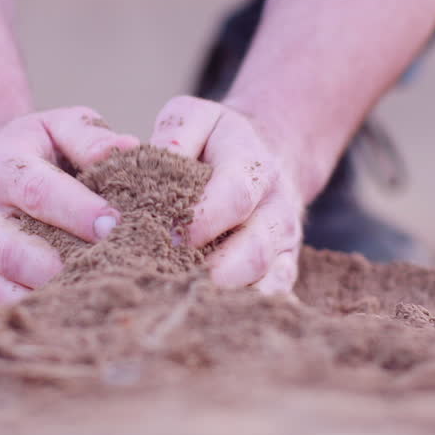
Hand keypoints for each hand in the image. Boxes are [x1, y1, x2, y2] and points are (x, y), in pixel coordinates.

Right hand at [0, 107, 138, 302]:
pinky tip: (67, 311)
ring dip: (47, 296)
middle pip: (14, 251)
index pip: (37, 192)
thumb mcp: (58, 128)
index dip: (78, 211)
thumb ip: (90, 137)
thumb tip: (130, 150)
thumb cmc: (36, 152)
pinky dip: (28, 313)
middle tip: (108, 270)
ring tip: (91, 296)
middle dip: (63, 266)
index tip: (116, 224)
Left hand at [149, 96, 303, 293]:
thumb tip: (149, 164)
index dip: (202, 220)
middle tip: (170, 282)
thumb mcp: (193, 119)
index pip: (234, 196)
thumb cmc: (214, 140)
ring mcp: (284, 240)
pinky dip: (247, 309)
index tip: (166, 235)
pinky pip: (276, 295)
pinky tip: (210, 315)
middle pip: (255, 250)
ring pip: (267, 279)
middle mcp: (275, 206)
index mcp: (251, 164)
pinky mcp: (285, 267)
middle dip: (214, 272)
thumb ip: (173, 135)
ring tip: (184, 303)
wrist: (266, 153)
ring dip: (226, 297)